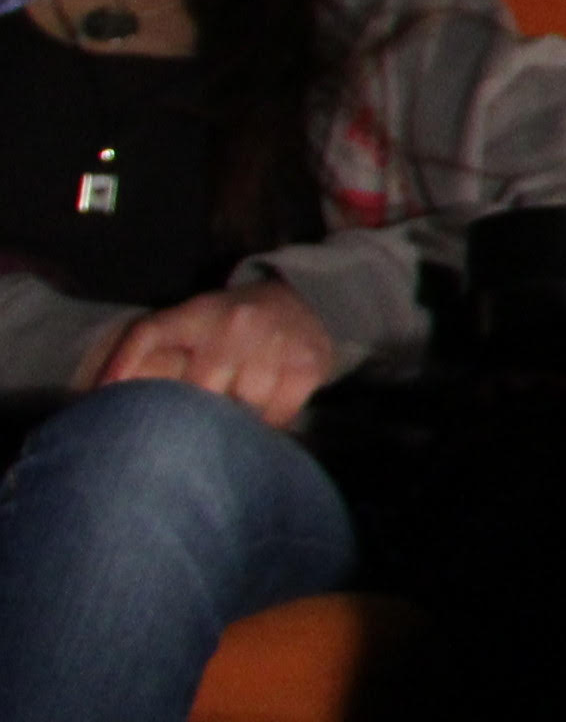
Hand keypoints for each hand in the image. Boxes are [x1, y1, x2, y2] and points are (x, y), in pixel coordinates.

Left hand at [83, 283, 343, 428]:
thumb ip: (149, 352)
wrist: (307, 299)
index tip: (103, 398)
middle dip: (196, 410)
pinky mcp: (306, 365)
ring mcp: (274, 344)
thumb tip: (103, 392)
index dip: (121, 364)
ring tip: (239, 408)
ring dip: (238, 417)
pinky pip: (278, 414)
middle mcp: (234, 324)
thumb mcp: (193, 322)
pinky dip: (270, 421)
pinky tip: (266, 409)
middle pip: (198, 389)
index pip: (149, 332)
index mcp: (198, 312)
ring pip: (242, 407)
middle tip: (195, 421)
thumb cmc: (233, 323)